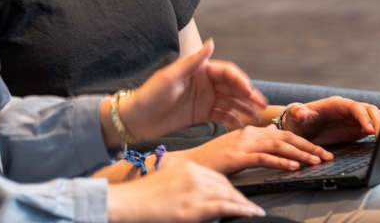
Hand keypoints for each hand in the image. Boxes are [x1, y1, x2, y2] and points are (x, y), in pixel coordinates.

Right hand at [107, 161, 265, 222]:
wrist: (125, 203)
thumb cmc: (142, 196)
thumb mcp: (167, 181)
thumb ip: (184, 184)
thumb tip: (197, 193)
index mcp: (187, 167)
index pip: (217, 176)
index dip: (231, 188)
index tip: (238, 195)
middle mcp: (194, 175)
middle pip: (226, 185)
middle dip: (239, 196)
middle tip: (250, 205)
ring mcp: (194, 191)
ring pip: (229, 195)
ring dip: (244, 204)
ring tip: (254, 211)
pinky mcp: (192, 208)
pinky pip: (225, 207)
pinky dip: (242, 209)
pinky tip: (251, 212)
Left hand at [113, 40, 267, 143]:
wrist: (136, 119)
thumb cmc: (150, 94)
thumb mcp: (171, 77)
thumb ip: (193, 61)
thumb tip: (211, 42)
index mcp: (199, 70)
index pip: (226, 72)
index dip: (240, 80)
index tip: (250, 91)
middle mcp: (205, 83)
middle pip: (233, 88)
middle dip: (249, 96)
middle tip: (262, 106)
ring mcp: (204, 99)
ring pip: (231, 102)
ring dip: (245, 109)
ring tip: (257, 119)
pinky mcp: (202, 114)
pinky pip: (223, 116)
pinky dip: (233, 121)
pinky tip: (242, 127)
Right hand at [168, 125, 333, 174]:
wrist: (186, 165)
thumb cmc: (210, 161)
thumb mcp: (234, 150)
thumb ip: (254, 145)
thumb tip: (274, 141)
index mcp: (248, 132)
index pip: (281, 134)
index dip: (303, 141)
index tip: (319, 151)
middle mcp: (247, 134)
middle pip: (284, 137)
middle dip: (309, 146)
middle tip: (327, 155)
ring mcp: (241, 144)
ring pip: (278, 145)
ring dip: (300, 153)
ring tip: (317, 161)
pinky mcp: (236, 156)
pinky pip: (263, 158)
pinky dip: (280, 161)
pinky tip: (294, 167)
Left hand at [282, 97, 379, 145]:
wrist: (299, 131)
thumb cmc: (297, 121)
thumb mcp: (294, 117)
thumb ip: (296, 113)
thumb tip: (301, 112)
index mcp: (335, 104)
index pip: (355, 107)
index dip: (364, 117)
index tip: (369, 129)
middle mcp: (347, 110)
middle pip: (370, 111)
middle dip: (378, 122)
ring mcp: (353, 120)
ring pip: (374, 118)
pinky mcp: (356, 130)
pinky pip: (372, 129)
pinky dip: (379, 135)